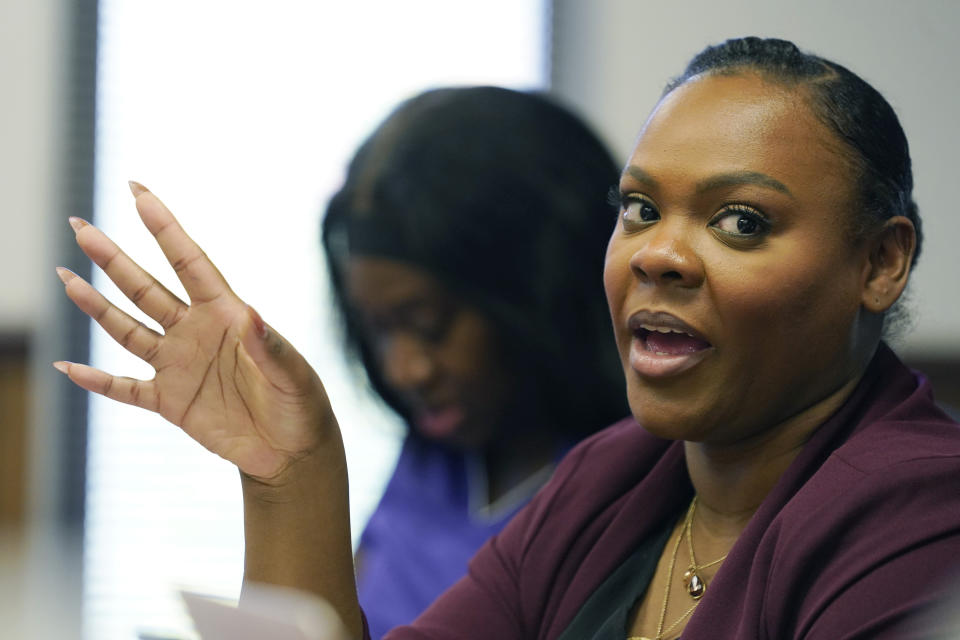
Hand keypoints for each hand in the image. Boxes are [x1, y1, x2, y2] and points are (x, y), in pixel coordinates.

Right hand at [55, 181, 334, 481]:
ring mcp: (179, 366)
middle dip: (112, 258)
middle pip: (146, 289)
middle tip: (80, 226)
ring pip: (127, 329)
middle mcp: (196, 332)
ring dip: (96, 305)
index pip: (190, 262)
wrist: (293, 451)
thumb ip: (270, 346)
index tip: (138, 192)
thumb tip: (251, 314)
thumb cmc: (301, 405)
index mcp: (227, 315)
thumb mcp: (292, 375)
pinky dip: (97, 381)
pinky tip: (68, 367)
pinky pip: (125, 389)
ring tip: (66, 277)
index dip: (165, 227)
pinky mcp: (171, 403)